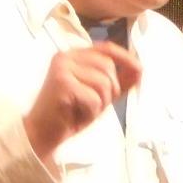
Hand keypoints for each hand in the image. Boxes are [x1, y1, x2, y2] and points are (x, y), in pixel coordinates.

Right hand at [23, 44, 141, 162]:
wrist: (42, 134)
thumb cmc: (69, 115)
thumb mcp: (99, 96)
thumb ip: (118, 82)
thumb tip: (139, 69)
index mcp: (74, 56)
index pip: (106, 48)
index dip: (125, 57)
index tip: (139, 69)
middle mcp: (66, 57)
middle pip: (108, 66)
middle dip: (110, 91)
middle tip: (93, 106)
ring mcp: (62, 68)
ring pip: (103, 82)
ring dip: (100, 103)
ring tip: (83, 110)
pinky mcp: (62, 83)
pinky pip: (93, 97)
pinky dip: (90, 112)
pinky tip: (76, 115)